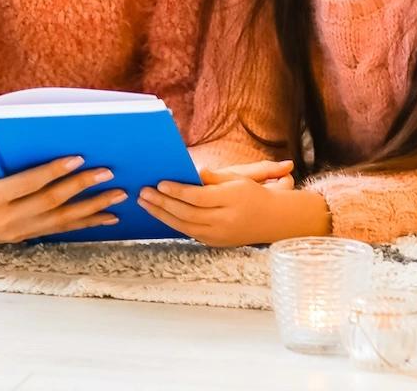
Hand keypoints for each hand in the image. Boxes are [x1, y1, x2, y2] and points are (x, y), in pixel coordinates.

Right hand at [0, 129, 128, 249]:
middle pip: (52, 202)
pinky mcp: (21, 237)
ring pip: (61, 220)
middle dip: (83, 187)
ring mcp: (16, 230)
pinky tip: (106, 220)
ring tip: (118, 198)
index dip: (54, 171)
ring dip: (92, 209)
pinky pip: (58, 230)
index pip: (29, 183)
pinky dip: (84, 224)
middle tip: (109, 174)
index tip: (77, 158)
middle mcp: (7, 218)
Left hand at [138, 159, 323, 247]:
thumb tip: (193, 173)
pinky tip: (160, 213)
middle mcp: (224, 221)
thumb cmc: (252, 194)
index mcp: (231, 201)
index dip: (177, 191)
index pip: (198, 198)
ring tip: (145, 203)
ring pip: (184, 226)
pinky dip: (172, 223)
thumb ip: (214, 178)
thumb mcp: (238, 179)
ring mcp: (219, 235)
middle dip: (162, 203)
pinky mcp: (214, 242)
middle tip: (143, 192)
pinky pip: (189, 232)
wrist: (272, 220)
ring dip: (162, 214)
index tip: (160, 183)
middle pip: (187, 213)